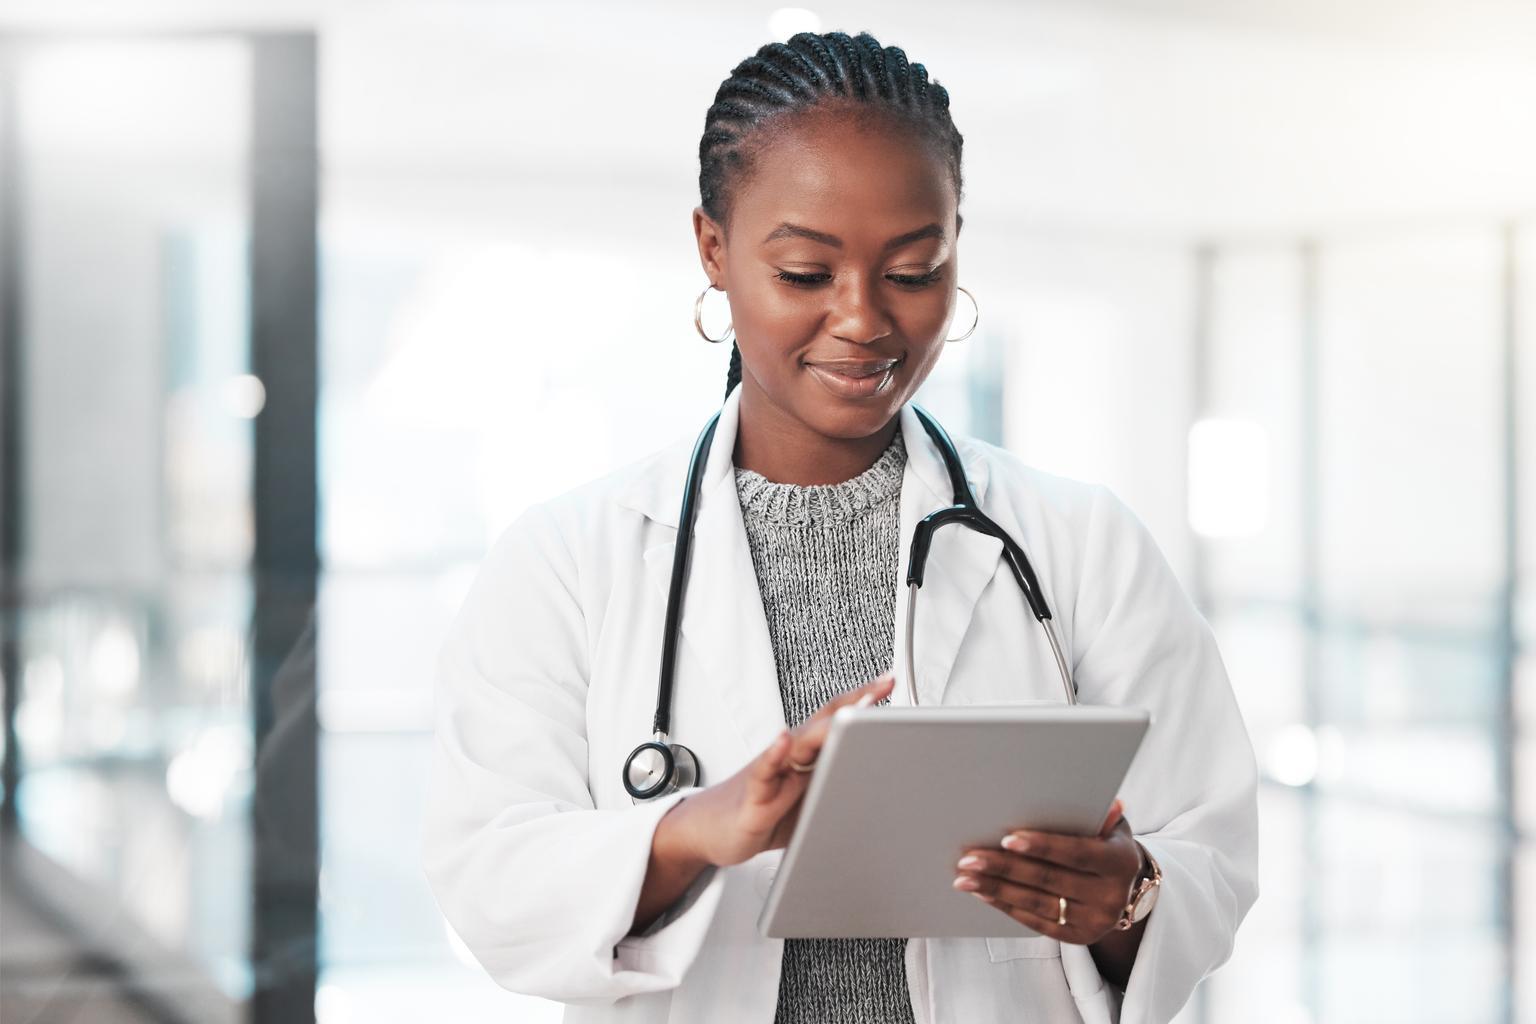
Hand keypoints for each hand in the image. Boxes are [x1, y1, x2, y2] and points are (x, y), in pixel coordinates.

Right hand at [667, 673, 895, 868]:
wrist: (710, 828)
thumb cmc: (763, 812)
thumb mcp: (811, 802)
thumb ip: (838, 787)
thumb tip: (881, 787)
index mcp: (807, 754)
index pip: (838, 719)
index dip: (864, 700)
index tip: (889, 682)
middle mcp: (790, 755)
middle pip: (826, 722)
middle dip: (855, 703)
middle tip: (883, 684)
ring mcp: (772, 772)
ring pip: (800, 743)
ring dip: (826, 726)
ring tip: (851, 710)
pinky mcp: (753, 796)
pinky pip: (763, 771)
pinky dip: (773, 754)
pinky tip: (783, 740)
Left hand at [953, 798, 1144, 945]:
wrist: (1126, 889)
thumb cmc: (1107, 844)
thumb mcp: (1111, 826)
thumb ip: (1098, 813)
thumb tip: (1091, 796)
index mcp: (1120, 862)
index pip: (1076, 853)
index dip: (1042, 846)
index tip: (1006, 838)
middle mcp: (1110, 896)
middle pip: (1049, 880)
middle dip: (1005, 868)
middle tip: (970, 858)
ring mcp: (1095, 922)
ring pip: (1037, 904)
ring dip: (996, 889)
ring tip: (964, 877)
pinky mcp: (1077, 938)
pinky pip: (1036, 922)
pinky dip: (1006, 905)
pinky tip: (983, 893)